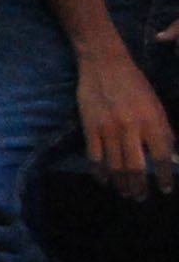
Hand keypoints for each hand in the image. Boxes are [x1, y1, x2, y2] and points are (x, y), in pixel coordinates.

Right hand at [76, 46, 174, 198]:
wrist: (104, 64)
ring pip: (115, 166)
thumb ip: (163, 131)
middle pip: (136, 168)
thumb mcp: (156, 106)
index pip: (162, 157)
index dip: (165, 177)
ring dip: (121, 184)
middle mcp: (131, 128)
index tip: (166, 190)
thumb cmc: (135, 84)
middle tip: (140, 197)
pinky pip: (95, 157)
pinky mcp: (90, 127)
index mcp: (152, 122)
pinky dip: (99, 172)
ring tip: (125, 193)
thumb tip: (169, 157)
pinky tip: (104, 180)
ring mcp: (109, 129)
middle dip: (139, 187)